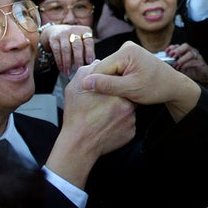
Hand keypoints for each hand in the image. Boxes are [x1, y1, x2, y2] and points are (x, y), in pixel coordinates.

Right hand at [41, 24, 94, 75]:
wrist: (56, 31)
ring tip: (68, 72)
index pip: (88, 42)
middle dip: (78, 58)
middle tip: (78, 68)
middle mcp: (74, 31)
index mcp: (85, 31)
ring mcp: (63, 34)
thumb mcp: (83, 41)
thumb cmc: (74, 40)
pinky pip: (57, 50)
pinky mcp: (54, 38)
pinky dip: (59, 61)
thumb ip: (87, 51)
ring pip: (65, 49)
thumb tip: (92, 64)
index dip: (89, 52)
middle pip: (77, 45)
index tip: (89, 62)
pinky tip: (61, 68)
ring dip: (67, 62)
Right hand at [46, 62, 135, 187]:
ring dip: (118, 110)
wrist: (79, 144)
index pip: (118, 79)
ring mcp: (131, 119)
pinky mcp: (131, 132)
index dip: (110, 83)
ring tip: (103, 115)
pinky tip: (108, 125)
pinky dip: (120, 123)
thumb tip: (98, 63)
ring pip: (127, 109)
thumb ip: (88, 71)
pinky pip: (128, 123)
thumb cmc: (76, 116)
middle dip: (116, 96)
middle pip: (125, 94)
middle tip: (102, 104)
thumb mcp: (75, 86)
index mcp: (116, 91)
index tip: (103, 90)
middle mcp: (127, 103)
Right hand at [82, 42, 201, 120]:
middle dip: (105, 83)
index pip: (99, 68)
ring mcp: (127, 51)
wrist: (174, 86)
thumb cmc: (156, 87)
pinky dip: (117, 81)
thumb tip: (85, 83)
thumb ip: (107, 85)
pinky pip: (115, 70)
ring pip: (108, 71)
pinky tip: (124, 89)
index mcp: (126, 51)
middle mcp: (125, 47)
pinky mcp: (129, 58)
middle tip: (114, 97)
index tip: (99, 99)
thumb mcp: (131, 89)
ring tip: (121, 93)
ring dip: (111, 83)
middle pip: (103, 68)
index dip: (97, 85)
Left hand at [168, 44, 207, 94]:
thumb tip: (164, 65)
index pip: (179, 46)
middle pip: (186, 46)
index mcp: (186, 51)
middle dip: (177, 50)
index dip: (172, 48)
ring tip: (176, 65)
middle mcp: (192, 52)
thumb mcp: (180, 67)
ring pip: (190, 53)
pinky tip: (182, 69)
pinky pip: (194, 61)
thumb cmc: (191, 71)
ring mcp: (197, 57)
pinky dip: (186, 65)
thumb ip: (174, 64)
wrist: (204, 78)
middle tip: (171, 56)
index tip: (166, 52)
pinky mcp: (201, 63)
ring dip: (182, 59)